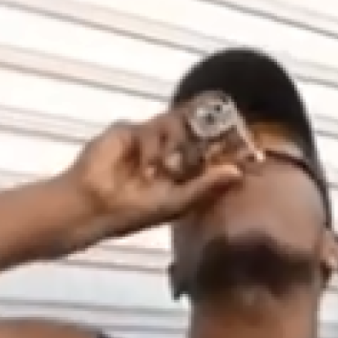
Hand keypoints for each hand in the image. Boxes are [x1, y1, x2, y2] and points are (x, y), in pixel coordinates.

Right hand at [64, 112, 242, 240]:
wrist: (95, 206)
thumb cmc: (135, 212)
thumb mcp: (178, 202)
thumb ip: (207, 186)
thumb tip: (237, 173)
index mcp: (182, 174)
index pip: (208, 153)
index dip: (224, 148)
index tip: (243, 143)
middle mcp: (168, 154)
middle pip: (195, 132)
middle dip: (208, 130)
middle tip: (222, 126)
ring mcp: (149, 140)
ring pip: (175, 125)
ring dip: (176, 142)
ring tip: (166, 166)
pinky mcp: (129, 131)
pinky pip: (151, 128)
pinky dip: (152, 146)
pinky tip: (145, 166)